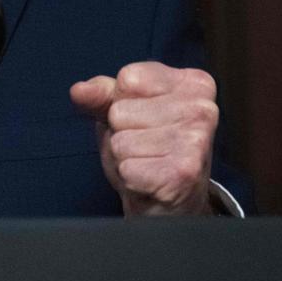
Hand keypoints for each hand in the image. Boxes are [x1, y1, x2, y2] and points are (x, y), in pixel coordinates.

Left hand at [70, 62, 217, 215]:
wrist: (168, 202)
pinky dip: (130, 178)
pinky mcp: (184, 173)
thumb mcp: (122, 112)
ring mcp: (196, 141)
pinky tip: (150, 180)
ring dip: (125, 157)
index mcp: (193, 83)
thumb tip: (79, 91)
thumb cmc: (147, 149)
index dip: (122, 102)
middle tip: (146, 147)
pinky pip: (127, 168)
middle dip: (122, 132)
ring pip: (121, 141)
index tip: (143, 118)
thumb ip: (100, 95)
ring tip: (147, 162)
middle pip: (120, 111)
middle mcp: (203, 108)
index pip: (129, 78)